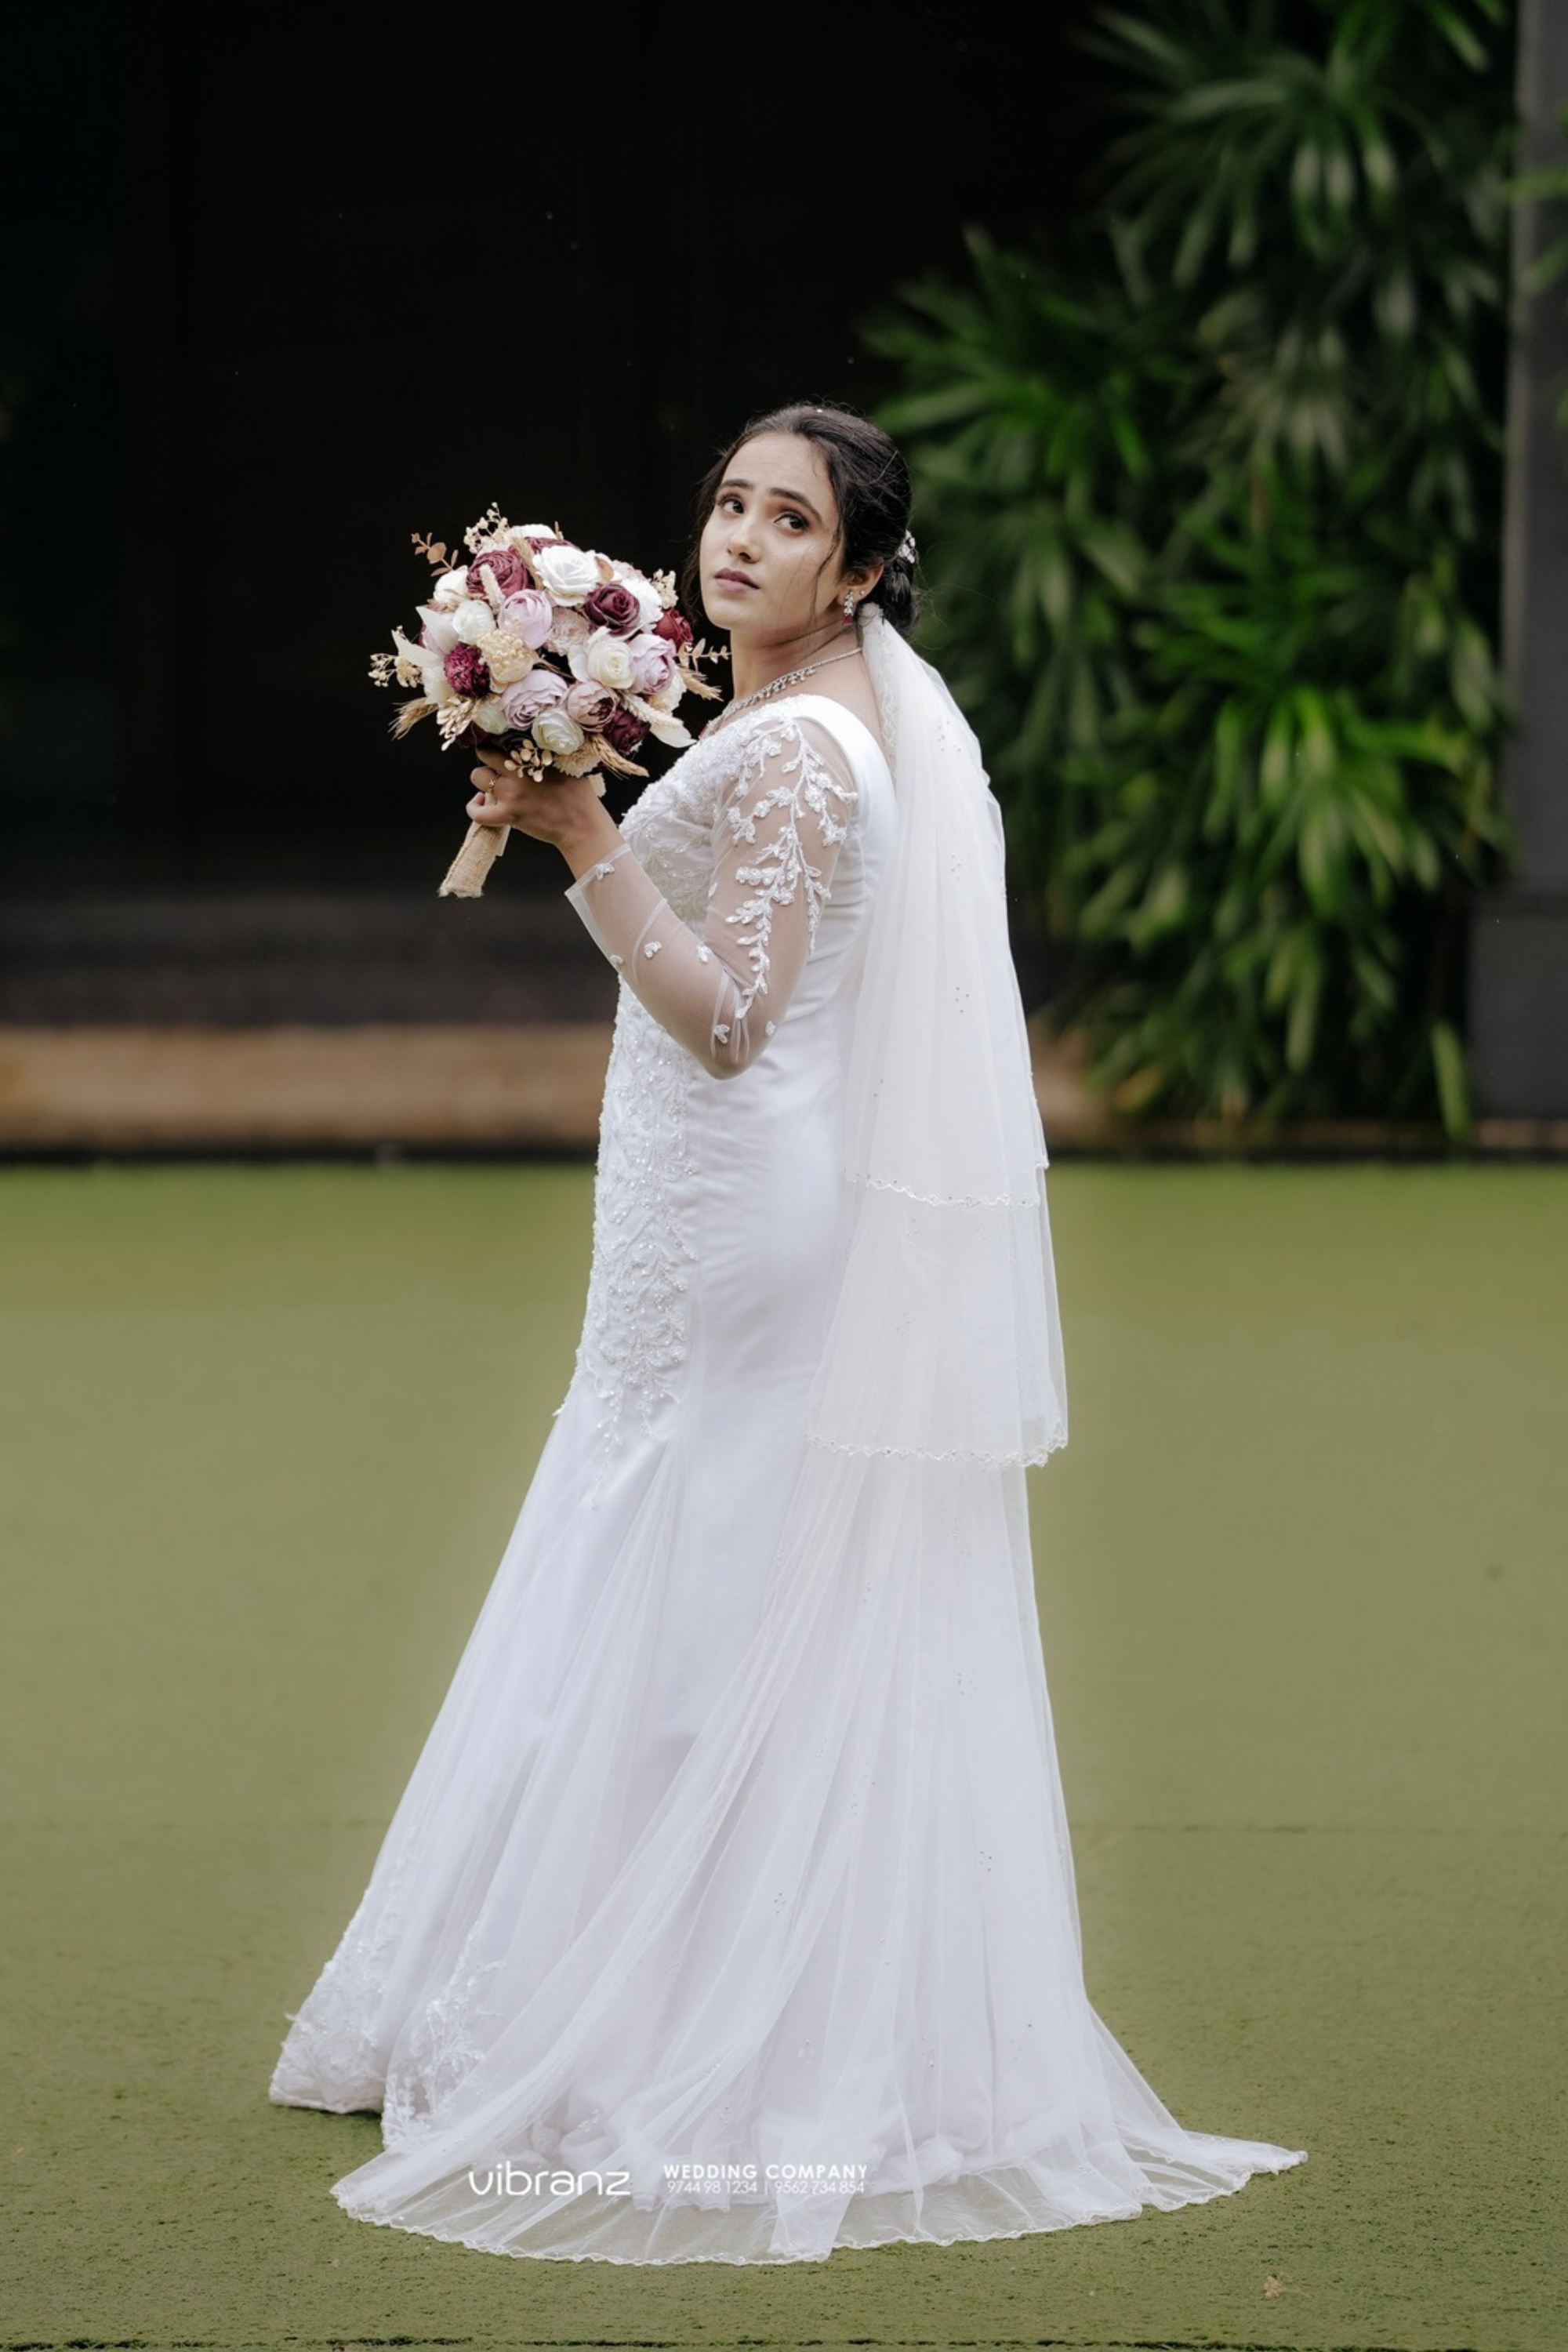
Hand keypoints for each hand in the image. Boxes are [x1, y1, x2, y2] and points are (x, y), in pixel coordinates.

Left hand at [465, 747, 607, 852]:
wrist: (581, 826)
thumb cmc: (579, 796)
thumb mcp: (568, 765)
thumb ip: (550, 753)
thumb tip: (542, 740)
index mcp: (532, 759)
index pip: (503, 739)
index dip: (497, 740)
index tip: (499, 743)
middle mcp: (518, 774)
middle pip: (484, 754)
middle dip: (486, 757)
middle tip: (494, 764)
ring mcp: (511, 796)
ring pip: (477, 778)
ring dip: (482, 779)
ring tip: (490, 783)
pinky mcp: (508, 816)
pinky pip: (478, 813)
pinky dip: (474, 807)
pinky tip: (480, 802)